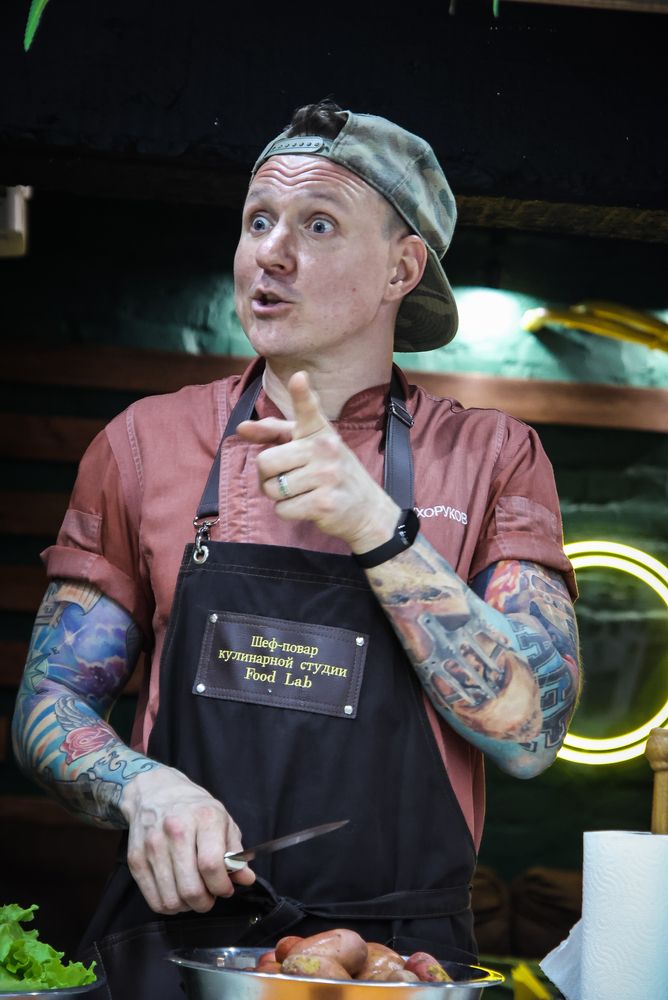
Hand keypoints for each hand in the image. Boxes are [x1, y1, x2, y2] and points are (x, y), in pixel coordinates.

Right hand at [121, 765, 254, 914]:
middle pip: (191, 888)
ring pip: (171, 900)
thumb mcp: (223, 820)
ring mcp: (153, 845)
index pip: (211, 865)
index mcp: (204, 817)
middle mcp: (176, 830)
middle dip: (205, 902)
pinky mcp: (135, 859)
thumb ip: (236, 852)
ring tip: (193, 893)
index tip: (226, 889)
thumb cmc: (195, 809)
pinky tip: (176, 893)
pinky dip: (168, 906)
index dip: (222, 886)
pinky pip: (154, 900)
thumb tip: (246, 879)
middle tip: (209, 897)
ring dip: (187, 906)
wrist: (156, 792)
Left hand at [236, 371, 398, 550]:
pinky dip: (288, 512)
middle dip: (267, 476)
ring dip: (279, 496)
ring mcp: (326, 476)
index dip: (301, 394)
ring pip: (272, 489)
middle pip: (265, 461)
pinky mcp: (324, 503)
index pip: (308, 410)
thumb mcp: (310, 447)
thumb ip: (276, 434)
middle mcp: (325, 449)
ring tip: (301, 492)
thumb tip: (241, 428)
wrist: (367, 509)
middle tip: (286, 478)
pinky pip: (282, 509)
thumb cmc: (331, 473)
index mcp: (320, 432)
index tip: (299, 377)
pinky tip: (307, 506)